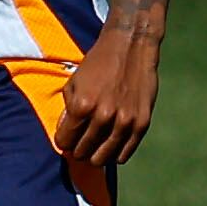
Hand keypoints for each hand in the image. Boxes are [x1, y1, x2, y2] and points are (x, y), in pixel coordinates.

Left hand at [54, 19, 159, 167]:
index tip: (66, 139)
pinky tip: (111, 151)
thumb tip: (66, 135)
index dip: (63, 142)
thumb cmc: (97, 65)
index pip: (65, 141)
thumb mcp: (73, 84)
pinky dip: (116, 154)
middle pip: (84, 151)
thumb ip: (67, 111)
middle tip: (80, 145)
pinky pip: (126, 152)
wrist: (130, 48)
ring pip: (104, 157)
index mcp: (82, 106)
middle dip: (78, 150)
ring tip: (94, 150)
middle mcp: (103, 116)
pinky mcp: (142, 122)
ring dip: (96, 156)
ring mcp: (125, 120)